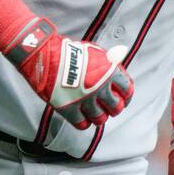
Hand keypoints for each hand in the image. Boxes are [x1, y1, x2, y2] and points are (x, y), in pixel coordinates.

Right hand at [4, 17, 132, 128]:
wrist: (46, 55)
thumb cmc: (68, 51)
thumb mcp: (94, 51)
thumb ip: (109, 58)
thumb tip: (121, 54)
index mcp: (109, 73)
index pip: (127, 90)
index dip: (126, 96)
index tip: (124, 98)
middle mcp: (100, 88)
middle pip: (115, 107)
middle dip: (114, 108)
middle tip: (110, 107)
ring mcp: (85, 100)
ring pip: (100, 118)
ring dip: (100, 116)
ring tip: (96, 113)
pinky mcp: (70, 109)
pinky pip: (82, 124)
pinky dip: (84, 122)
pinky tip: (82, 118)